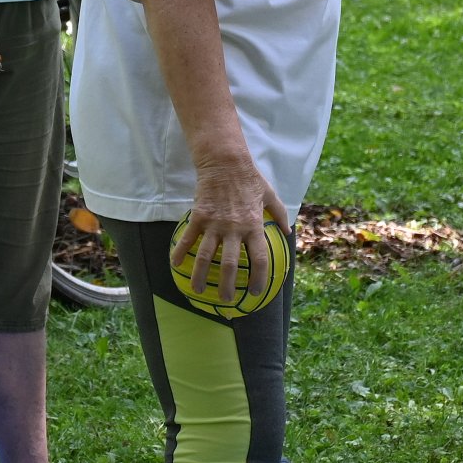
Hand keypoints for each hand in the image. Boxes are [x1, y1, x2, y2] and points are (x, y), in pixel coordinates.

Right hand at [170, 155, 289, 304]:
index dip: (258, 278)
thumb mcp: (270, 194)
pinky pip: (188, 238)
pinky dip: (180, 252)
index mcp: (253, 226)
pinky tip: (175, 264)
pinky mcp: (199, 217)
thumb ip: (279, 214)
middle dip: (227, 286)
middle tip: (225, 300)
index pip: (259, 258)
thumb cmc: (249, 178)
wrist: (225, 162)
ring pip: (205, 256)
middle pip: (230, 264)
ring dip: (200, 276)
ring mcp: (215, 224)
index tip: (255, 291)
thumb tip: (288, 230)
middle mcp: (234, 229)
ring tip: (198, 291)